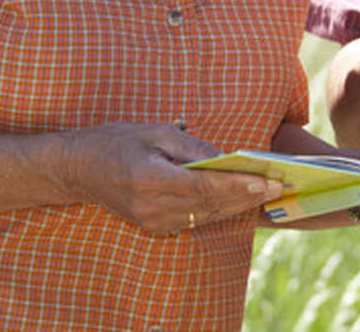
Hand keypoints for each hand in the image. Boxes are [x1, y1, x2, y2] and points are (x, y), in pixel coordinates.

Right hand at [51, 122, 282, 234]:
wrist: (79, 169)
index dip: (240, 185)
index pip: (206, 186)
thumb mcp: (155, 131)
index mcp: (151, 180)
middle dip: (247, 196)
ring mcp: (152, 222)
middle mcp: (152, 208)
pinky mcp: (153, 228)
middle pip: (211, 205)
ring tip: (267, 191)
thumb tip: (226, 159)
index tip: (268, 181)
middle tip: (280, 185)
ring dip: (237, 205)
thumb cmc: (117, 141)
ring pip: (205, 216)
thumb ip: (192, 147)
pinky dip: (217, 209)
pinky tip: (238, 198)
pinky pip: (193, 220)